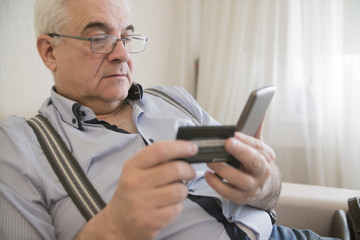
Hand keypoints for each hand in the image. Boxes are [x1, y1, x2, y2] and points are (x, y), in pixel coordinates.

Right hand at [76, 140, 196, 239]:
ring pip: (180, 190)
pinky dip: (178, 206)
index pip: (160, 150)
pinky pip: (177, 208)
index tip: (192, 148)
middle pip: (175, 169)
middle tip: (190, 172)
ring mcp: (143, 203)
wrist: (117, 223)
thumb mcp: (135, 171)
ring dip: (183, 190)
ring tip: (175, 191)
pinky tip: (169, 206)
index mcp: (132, 166)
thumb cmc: (130, 193)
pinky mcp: (151, 220)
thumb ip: (155, 160)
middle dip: (189, 170)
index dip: (180, 147)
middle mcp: (136, 183)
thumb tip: (183, 151)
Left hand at [205, 131, 279, 209]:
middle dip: (241, 152)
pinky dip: (216, 184)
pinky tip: (208, 175)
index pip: (258, 147)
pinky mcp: (241, 197)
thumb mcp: (258, 147)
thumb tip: (260, 110)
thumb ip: (256, 129)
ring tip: (210, 161)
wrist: (264, 187)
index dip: (246, 141)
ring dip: (223, 169)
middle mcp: (262, 172)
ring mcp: (252, 187)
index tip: (234, 135)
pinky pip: (228, 192)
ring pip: (240, 180)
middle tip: (226, 143)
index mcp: (266, 156)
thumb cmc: (255, 163)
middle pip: (254, 163)